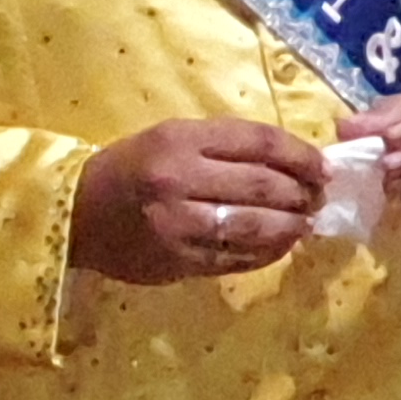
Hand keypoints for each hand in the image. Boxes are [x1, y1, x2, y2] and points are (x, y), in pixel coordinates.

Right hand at [70, 117, 323, 285]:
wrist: (76, 213)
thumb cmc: (133, 167)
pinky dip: (268, 253)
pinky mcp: (179, 261)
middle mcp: (180, 180)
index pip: (260, 143)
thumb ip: (229, 146)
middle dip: (302, 194)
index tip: (323, 167)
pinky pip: (238, 259)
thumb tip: (295, 161)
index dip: (301, 156)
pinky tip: (281, 246)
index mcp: (181, 140)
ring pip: (257, 227)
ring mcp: (179, 225)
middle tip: (319, 198)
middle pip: (265, 186)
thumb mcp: (174, 138)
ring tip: (305, 224)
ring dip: (292, 227)